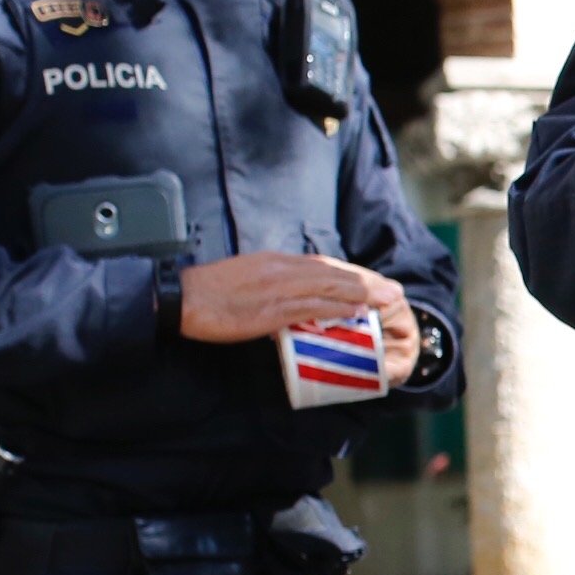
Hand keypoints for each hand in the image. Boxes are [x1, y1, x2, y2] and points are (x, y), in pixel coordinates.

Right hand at [179, 253, 411, 358]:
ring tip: (388, 300)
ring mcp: (277, 289)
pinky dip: (337, 308)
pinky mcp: (270, 310)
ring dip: (362, 293)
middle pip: (333, 273)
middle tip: (394, 291)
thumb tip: (294, 294)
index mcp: (274, 262)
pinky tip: (357, 313)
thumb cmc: (209, 293)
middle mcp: (281, 270)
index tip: (372, 281)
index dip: (351, 273)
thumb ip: (272, 282)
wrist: (180, 298)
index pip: (322, 264)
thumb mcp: (247, 278)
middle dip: (366, 282)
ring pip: (329, 287)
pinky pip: (311, 307)